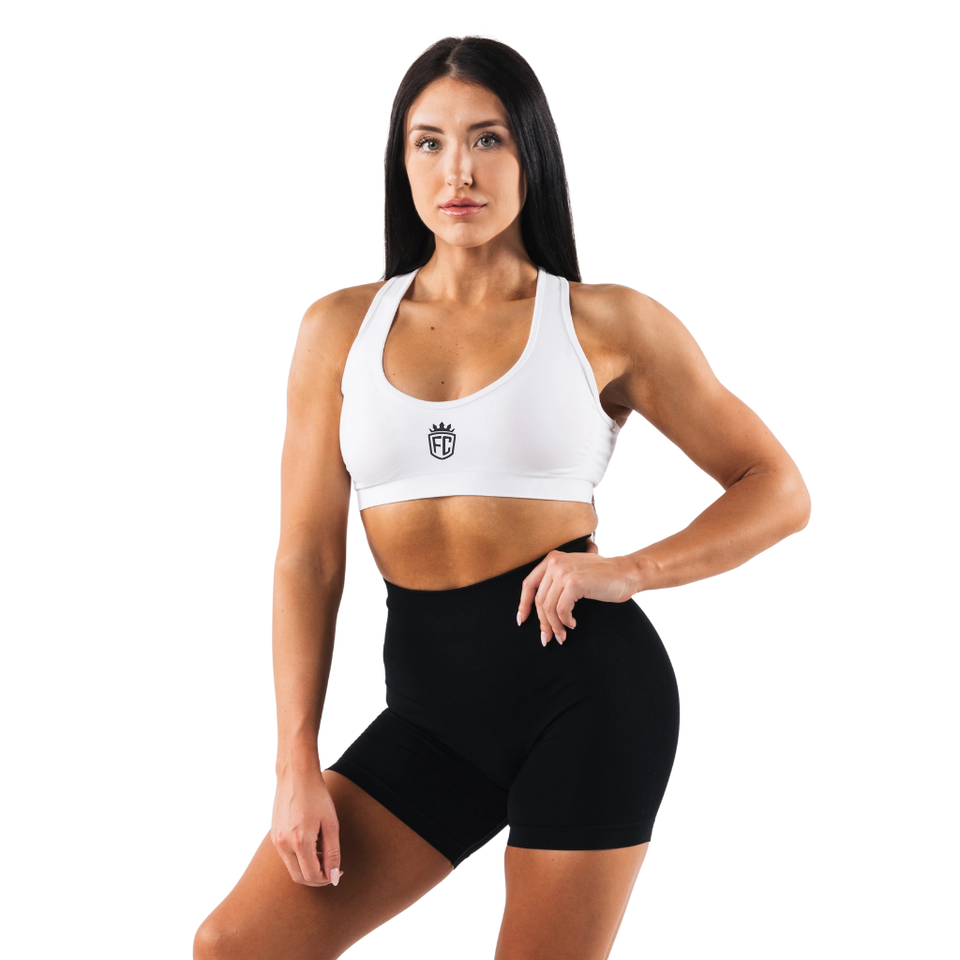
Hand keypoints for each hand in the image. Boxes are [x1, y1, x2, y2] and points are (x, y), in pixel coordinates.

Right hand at [271, 760, 343, 886]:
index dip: (326, 879)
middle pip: (299, 877)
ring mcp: (276, 840)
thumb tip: (333, 877)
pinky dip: (300, 859)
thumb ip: (332, 852)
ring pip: (292, 869)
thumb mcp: (331, 823)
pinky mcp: (274, 836)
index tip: (338, 872)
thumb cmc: (317, 796)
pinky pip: (287, 857)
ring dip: (308, 868)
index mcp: (299, 841)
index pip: (311, 875)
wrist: (296, 775)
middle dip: (316, 878)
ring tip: (323, 853)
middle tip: (331, 869)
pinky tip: (312, 845)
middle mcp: (284, 844)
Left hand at [516, 534, 635, 644]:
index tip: (522, 620)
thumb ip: (558, 580)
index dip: (524, 605)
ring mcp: (564, 572)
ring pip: (549, 608)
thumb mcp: (575, 571)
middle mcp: (555, 563)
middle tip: (547, 638)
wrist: (627, 573)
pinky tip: (573, 624)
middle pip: (539, 600)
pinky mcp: (574, 583)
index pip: (529, 584)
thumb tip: (541, 608)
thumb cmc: (603, 576)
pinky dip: (565, 622)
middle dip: (542, 623)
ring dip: (554, 626)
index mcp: (552, 559)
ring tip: (561, 636)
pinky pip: (561, 610)